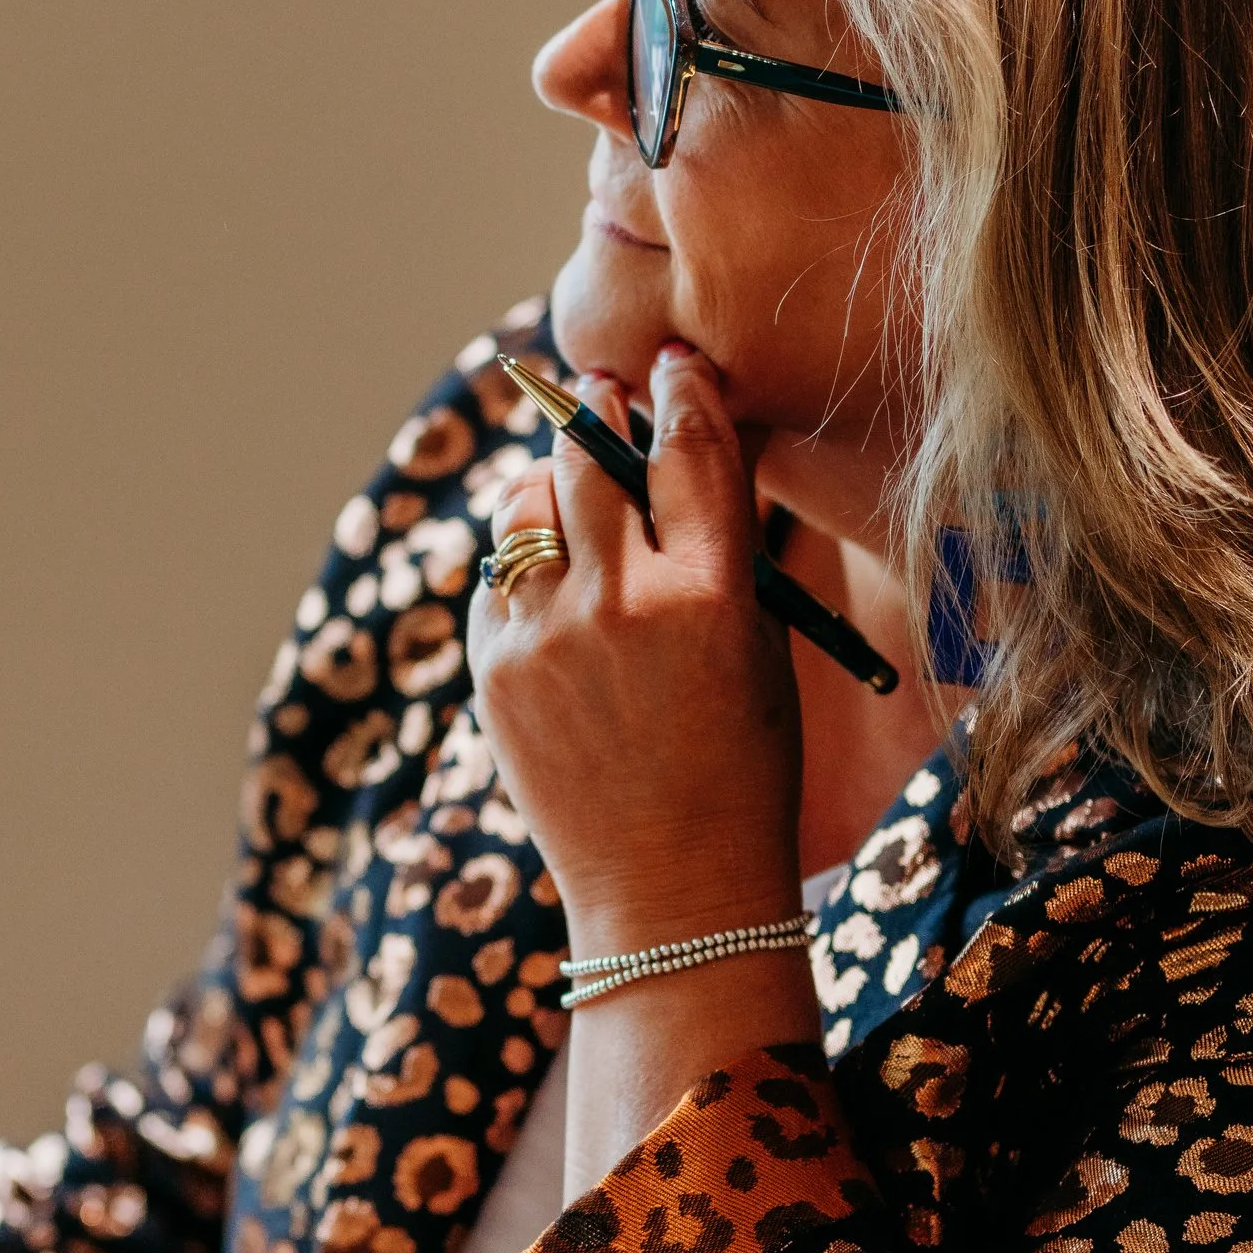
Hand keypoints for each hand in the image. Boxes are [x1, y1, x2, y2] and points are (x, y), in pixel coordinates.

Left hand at [471, 336, 803, 1011]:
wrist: (673, 888)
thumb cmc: (741, 764)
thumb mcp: (759, 649)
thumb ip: (721, 552)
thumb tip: (690, 450)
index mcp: (708, 595)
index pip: (689, 452)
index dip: (680, 395)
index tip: (671, 365)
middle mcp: (618, 603)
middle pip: (589, 459)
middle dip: (596, 415)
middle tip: (600, 393)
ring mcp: (544, 636)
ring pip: (528, 507)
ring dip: (552, 487)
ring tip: (574, 491)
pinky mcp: (493, 669)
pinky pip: (498, 577)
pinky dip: (523, 565)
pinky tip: (552, 583)